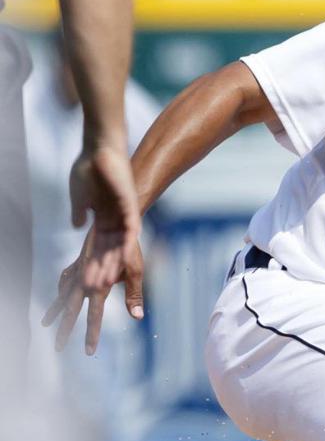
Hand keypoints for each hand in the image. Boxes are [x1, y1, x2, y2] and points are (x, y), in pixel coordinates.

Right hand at [42, 230, 144, 355]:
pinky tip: (59, 295)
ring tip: (45, 323)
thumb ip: (134, 295)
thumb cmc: (130, 248)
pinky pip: (65, 279)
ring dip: (55, 311)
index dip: (92, 334)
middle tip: (58, 349)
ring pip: (63, 295)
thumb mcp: (136, 271)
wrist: (115, 220)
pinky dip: (60, 289)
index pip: (95, 316)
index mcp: (99, 286)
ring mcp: (78, 271)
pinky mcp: (78, 263)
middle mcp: (84, 281)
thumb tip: (137, 317)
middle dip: (65, 330)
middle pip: (71, 311)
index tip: (89, 351)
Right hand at [69, 144, 141, 292]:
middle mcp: (114, 221)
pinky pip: (131, 231)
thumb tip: (78, 226)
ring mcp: (123, 214)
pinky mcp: (130, 206)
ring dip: (114, 264)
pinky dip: (127, 245)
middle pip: (108, 252)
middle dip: (101, 270)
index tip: (84, 283)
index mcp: (100, 220)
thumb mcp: (80, 197)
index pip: (95, 248)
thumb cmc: (88, 169)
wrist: (100, 149)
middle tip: (94, 291)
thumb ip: (80, 212)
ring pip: (119, 246)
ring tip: (108, 283)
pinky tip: (126, 260)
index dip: (90, 265)